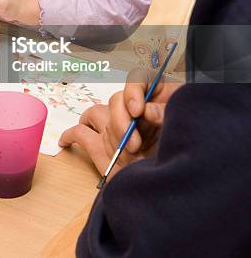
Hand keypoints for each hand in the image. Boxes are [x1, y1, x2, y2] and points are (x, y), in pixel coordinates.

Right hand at [59, 68, 181, 176]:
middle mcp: (137, 108)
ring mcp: (122, 127)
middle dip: (122, 122)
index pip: (138, 80)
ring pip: (101, 116)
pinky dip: (73, 136)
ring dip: (113, 135)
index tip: (138, 111)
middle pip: (117, 100)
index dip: (134, 92)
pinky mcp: (108, 145)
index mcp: (159, 95)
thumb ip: (167, 112)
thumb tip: (148, 111)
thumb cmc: (191, 143)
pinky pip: (83, 134)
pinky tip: (66, 142)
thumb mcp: (185, 121)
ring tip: (128, 156)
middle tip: (135, 144)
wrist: (188, 178)